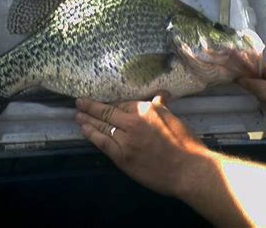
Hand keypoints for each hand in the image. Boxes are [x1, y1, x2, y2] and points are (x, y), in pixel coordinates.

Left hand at [75, 96, 255, 226]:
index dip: (110, 104)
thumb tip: (159, 95)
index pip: (122, 104)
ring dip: (87, 120)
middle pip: (107, 112)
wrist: (188, 170)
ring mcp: (126, 140)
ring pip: (102, 126)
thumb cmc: (184, 143)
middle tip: (79, 102)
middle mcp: (133, 122)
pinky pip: (103, 142)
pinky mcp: (122, 157)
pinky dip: (92, 134)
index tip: (100, 102)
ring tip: (77, 115)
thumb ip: (162, 106)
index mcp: (146, 110)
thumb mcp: (173, 118)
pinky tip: (84, 129)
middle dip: (91, 106)